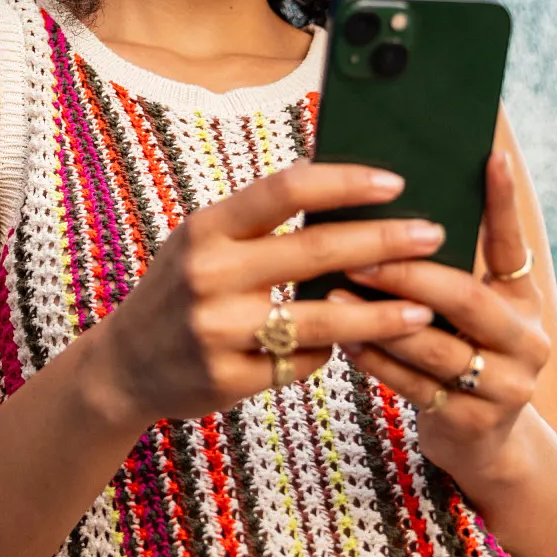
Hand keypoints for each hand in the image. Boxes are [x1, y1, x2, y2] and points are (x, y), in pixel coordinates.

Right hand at [84, 161, 450, 428]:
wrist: (123, 365)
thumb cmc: (180, 290)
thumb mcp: (202, 240)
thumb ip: (258, 217)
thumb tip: (336, 178)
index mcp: (207, 228)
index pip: (286, 189)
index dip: (345, 182)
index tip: (394, 182)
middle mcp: (209, 275)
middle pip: (315, 251)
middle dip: (385, 241)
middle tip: (433, 235)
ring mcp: (217, 330)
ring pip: (321, 319)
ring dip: (380, 314)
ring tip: (423, 309)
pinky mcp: (228, 378)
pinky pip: (301, 362)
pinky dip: (331, 351)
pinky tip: (351, 345)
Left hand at [338, 150, 551, 480]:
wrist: (481, 445)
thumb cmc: (457, 356)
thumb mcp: (467, 316)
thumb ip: (446, 270)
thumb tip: (391, 206)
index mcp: (524, 302)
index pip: (512, 245)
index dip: (504, 203)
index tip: (490, 156)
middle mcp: (527, 342)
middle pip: (465, 299)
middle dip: (408, 274)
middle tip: (360, 253)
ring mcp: (506, 387)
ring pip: (436, 347)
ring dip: (380, 319)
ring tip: (333, 293)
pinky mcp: (473, 423)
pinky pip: (416, 387)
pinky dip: (376, 361)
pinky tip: (342, 340)